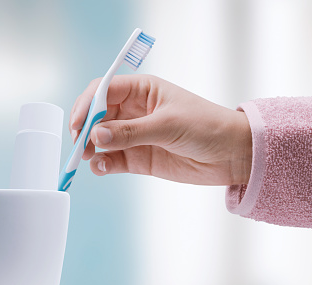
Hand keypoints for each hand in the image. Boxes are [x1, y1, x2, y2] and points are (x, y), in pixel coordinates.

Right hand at [70, 75, 251, 185]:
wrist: (232, 154)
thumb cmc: (207, 126)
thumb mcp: (168, 125)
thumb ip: (131, 132)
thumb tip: (96, 135)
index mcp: (142, 90)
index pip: (103, 90)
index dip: (87, 105)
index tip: (79, 123)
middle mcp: (134, 110)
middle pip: (97, 115)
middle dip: (84, 128)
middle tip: (80, 145)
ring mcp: (135, 135)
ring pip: (101, 139)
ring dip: (90, 148)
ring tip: (89, 158)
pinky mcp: (139, 158)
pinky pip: (113, 159)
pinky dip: (103, 164)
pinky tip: (101, 167)